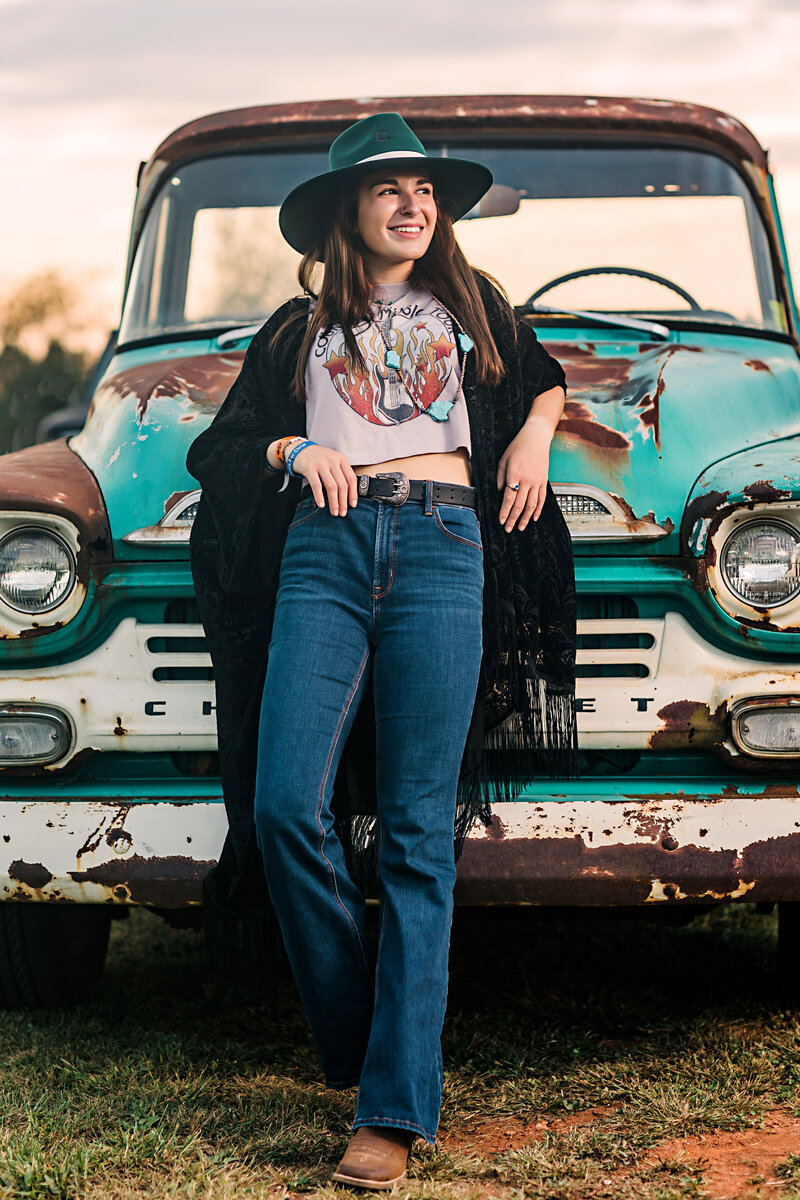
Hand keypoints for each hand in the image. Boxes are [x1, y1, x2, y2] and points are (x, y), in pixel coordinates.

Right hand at [292, 444, 357, 515]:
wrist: (300, 449)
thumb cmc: (319, 458)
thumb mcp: (333, 460)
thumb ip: (340, 473)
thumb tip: (348, 494)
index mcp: (341, 459)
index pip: (351, 478)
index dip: (353, 494)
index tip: (352, 505)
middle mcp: (332, 461)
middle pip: (342, 485)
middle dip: (343, 501)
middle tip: (343, 513)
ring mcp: (321, 464)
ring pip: (331, 487)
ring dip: (334, 502)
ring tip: (334, 512)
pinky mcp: (309, 468)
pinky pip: (317, 485)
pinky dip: (319, 497)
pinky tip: (322, 505)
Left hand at [496, 417, 551, 531]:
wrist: (536, 438)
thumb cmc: (517, 447)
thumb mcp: (503, 460)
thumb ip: (500, 478)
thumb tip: (499, 493)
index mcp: (514, 475)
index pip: (508, 498)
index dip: (504, 512)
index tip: (501, 521)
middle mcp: (527, 480)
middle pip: (519, 505)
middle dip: (513, 519)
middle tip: (508, 529)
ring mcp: (537, 481)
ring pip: (532, 505)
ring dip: (525, 518)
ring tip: (521, 527)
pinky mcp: (544, 481)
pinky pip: (541, 499)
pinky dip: (538, 510)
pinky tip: (533, 518)